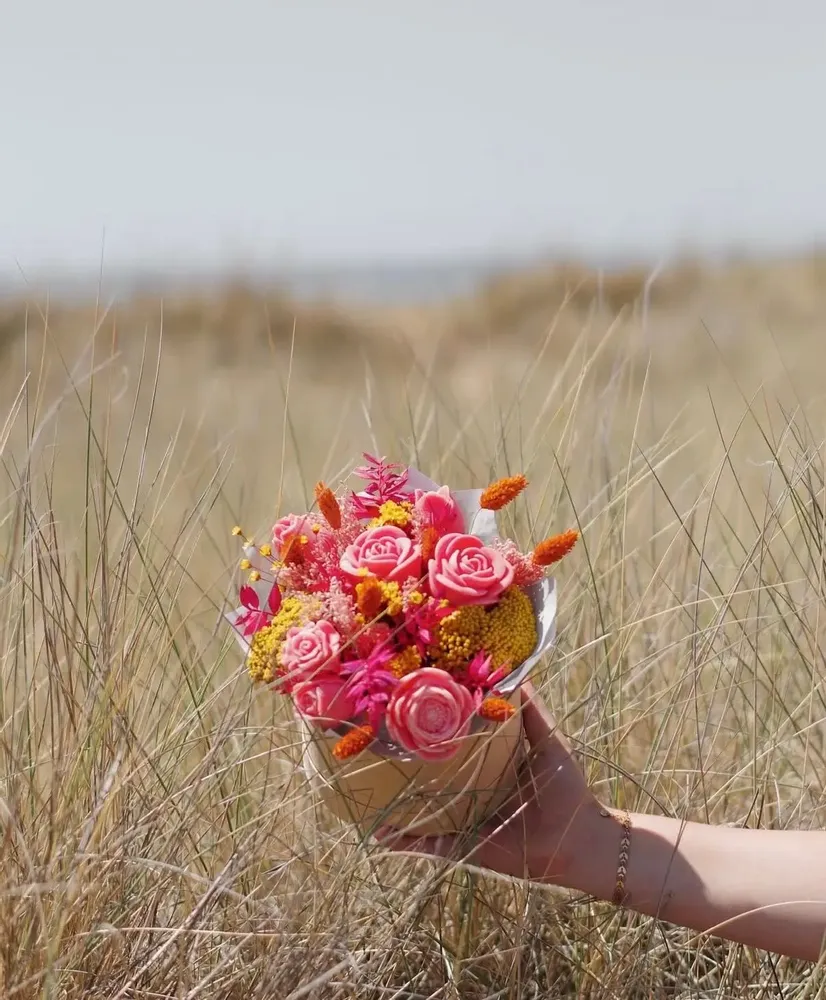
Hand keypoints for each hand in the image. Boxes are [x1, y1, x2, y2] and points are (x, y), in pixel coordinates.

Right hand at [375, 681, 601, 883]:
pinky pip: (428, 846)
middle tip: (369, 747)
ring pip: (419, 811)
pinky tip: (380, 834)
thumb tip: (516, 669)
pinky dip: (405, 843)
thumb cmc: (566, 787)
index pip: (450, 746)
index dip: (427, 732)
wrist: (580, 838)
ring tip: (361, 789)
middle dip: (399, 767)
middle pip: (427, 777)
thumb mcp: (547, 737)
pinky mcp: (464, 848)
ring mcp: (462, 821)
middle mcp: (469, 792)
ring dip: (391, 805)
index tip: (402, 710)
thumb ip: (530, 707)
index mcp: (485, 766)